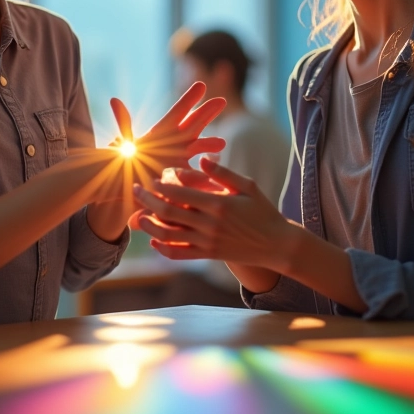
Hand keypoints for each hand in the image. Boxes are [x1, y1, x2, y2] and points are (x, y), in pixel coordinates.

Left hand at [109, 81, 225, 177]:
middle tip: (221, 101)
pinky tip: (214, 169)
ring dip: (209, 144)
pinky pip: (197, 172)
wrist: (130, 187)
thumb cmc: (126, 162)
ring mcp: (183, 158)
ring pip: (199, 147)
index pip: (178, 111)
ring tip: (221, 143)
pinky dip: (205, 170)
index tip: (201, 85)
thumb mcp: (124, 143)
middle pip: (194, 123)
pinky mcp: (185, 176)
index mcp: (163, 130)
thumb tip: (114, 100)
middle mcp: (177, 141)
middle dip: (207, 113)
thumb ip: (124, 123)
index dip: (189, 99)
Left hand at [132, 156, 292, 268]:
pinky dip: (163, 248)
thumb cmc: (263, 211)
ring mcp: (207, 242)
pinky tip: (154, 240)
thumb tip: (201, 158)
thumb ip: (222, 172)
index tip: (154, 177)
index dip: (163, 184)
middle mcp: (210, 225)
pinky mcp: (208, 255)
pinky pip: (180, 254)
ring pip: (169, 235)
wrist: (277, 245)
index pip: (182, 193)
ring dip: (150, 225)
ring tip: (138, 215)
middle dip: (148, 200)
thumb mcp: (247, 186)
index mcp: (218, 204)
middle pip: (169, 212)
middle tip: (136, 190)